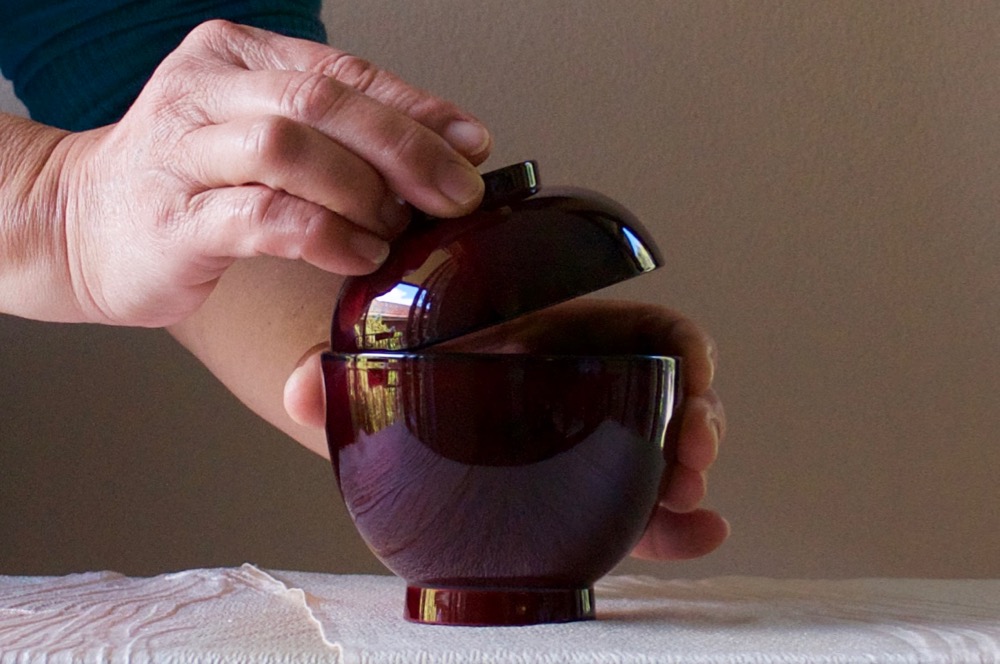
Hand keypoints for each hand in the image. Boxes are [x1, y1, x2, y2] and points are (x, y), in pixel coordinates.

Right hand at [44, 20, 490, 326]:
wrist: (81, 224)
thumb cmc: (190, 184)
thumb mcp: (264, 138)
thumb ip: (339, 136)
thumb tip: (447, 152)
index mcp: (235, 57)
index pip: (343, 71)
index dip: (417, 108)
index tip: (473, 143)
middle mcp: (205, 91)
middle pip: (323, 101)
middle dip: (405, 148)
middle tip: (456, 193)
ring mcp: (182, 150)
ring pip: (290, 148)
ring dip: (363, 190)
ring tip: (397, 228)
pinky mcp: (174, 217)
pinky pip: (263, 216)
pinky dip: (325, 233)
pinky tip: (359, 253)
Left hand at [287, 298, 728, 560]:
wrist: (403, 410)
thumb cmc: (408, 372)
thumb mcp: (389, 364)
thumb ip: (342, 376)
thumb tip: (299, 389)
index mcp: (557, 340)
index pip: (646, 334)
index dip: (684, 359)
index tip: (693, 387)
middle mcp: (586, 386)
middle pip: (671, 399)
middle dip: (698, 430)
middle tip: (691, 466)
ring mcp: (589, 439)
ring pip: (662, 454)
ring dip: (688, 479)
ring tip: (691, 509)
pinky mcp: (584, 489)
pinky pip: (637, 503)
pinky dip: (670, 525)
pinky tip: (699, 537)